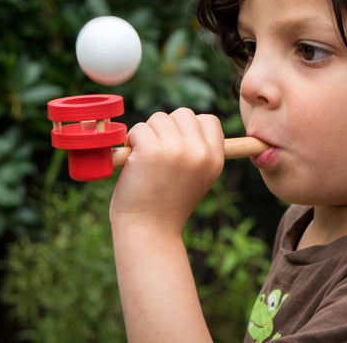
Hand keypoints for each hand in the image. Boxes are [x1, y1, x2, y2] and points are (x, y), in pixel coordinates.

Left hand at [109, 107, 224, 234]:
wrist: (149, 232)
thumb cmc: (168, 205)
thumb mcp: (199, 177)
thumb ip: (200, 150)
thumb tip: (189, 121)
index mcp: (215, 159)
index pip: (208, 120)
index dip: (190, 128)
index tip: (178, 145)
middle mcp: (199, 152)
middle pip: (183, 114)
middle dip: (166, 128)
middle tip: (158, 154)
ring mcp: (176, 149)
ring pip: (158, 118)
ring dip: (147, 134)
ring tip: (146, 160)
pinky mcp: (151, 150)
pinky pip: (139, 129)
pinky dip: (131, 141)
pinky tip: (133, 162)